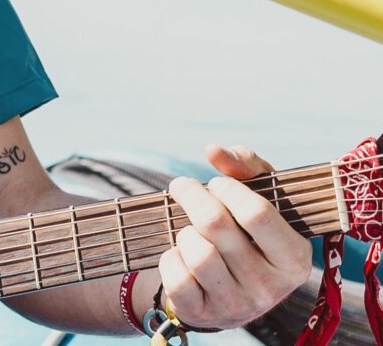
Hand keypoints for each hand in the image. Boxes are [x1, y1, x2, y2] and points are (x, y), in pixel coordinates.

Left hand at [156, 144, 313, 330]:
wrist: (229, 291)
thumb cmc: (248, 233)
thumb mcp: (261, 198)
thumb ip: (246, 167)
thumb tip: (214, 150)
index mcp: (295, 258)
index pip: (257, 214)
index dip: (229, 189)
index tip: (217, 182)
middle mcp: (270, 286)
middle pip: (216, 224)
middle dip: (192, 195)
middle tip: (182, 185)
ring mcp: (238, 304)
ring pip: (196, 251)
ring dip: (185, 231)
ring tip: (190, 229)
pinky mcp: (204, 314)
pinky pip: (175, 276)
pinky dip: (171, 257)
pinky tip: (181, 254)